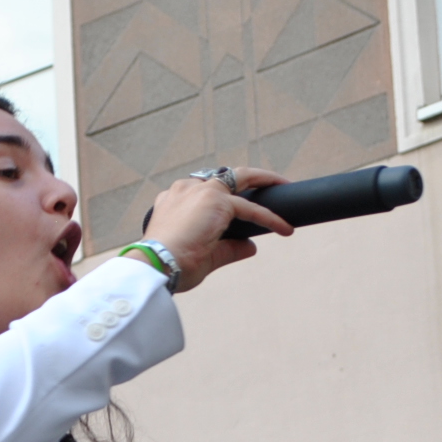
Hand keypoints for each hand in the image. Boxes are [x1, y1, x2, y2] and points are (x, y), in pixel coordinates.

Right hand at [145, 168, 292, 291]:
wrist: (156, 266)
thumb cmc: (170, 265)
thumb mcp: (204, 256)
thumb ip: (228, 248)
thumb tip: (251, 246)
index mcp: (174, 200)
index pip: (205, 189)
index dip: (226, 195)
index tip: (241, 205)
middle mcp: (186, 189)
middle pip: (226, 175)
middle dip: (252, 177)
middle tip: (273, 183)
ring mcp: (201, 192)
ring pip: (242, 178)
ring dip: (266, 181)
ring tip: (286, 188)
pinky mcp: (216, 201)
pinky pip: (250, 209)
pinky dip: (270, 218)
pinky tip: (285, 229)